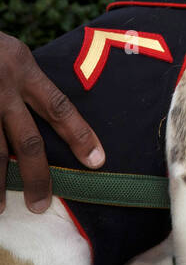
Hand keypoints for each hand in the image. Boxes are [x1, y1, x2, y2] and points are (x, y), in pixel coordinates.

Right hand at [0, 31, 103, 213]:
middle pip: (25, 140)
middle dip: (37, 175)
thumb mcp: (7, 53)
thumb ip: (22, 83)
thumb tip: (40, 121)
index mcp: (21, 68)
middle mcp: (1, 86)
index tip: (97, 160)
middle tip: (43, 206)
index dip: (79, 134)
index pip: (58, 106)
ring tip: (0, 210)